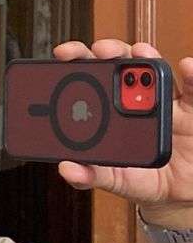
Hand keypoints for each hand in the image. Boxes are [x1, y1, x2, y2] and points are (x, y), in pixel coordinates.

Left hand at [51, 40, 192, 225]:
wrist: (177, 192)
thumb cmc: (141, 179)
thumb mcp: (114, 179)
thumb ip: (90, 175)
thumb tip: (66, 168)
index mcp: (110, 111)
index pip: (91, 78)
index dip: (79, 61)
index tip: (63, 53)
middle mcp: (136, 99)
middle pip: (121, 64)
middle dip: (110, 51)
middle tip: (99, 50)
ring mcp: (165, 101)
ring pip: (155, 70)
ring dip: (147, 56)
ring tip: (140, 52)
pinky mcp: (191, 108)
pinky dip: (192, 76)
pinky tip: (188, 66)